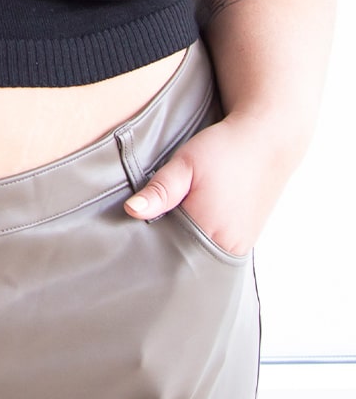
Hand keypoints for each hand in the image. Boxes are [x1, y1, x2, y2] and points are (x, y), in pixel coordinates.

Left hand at [123, 112, 291, 256]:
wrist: (266, 141)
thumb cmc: (224, 150)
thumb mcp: (186, 163)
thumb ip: (160, 190)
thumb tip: (132, 211)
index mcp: (209, 231)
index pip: (167, 251)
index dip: (150, 239)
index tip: (139, 225)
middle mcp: (228, 247)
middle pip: (185, 257)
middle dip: (167, 243)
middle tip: (157, 218)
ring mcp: (240, 247)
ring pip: (200, 254)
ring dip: (185, 240)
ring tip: (177, 216)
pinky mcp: (246, 241)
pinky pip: (215, 248)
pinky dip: (201, 238)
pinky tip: (195, 218)